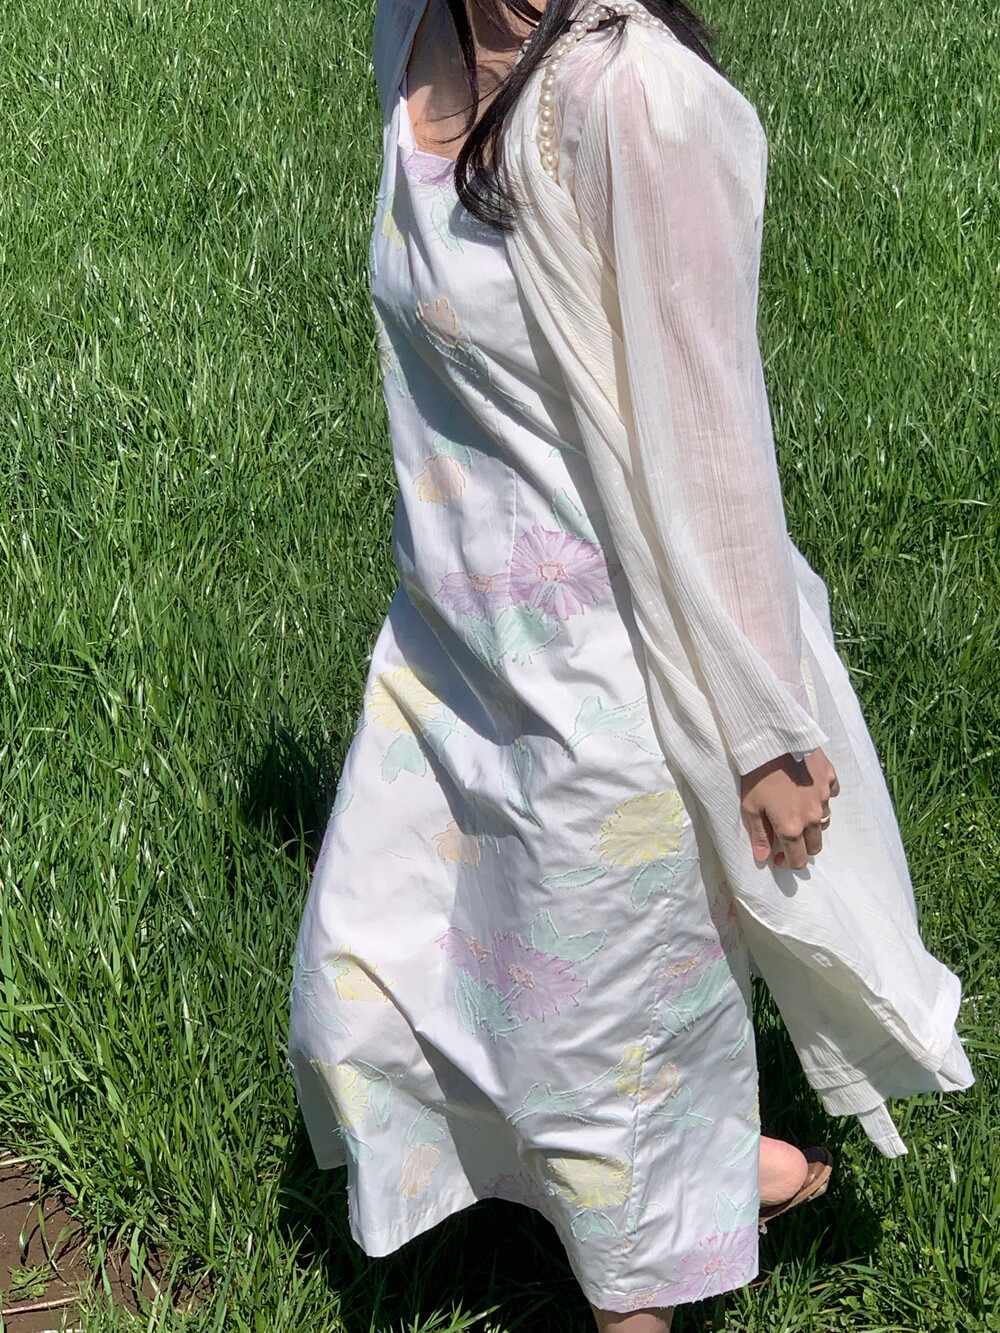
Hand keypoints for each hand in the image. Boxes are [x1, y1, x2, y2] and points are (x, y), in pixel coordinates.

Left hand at [739, 749, 840, 869]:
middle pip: (815, 845)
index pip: (798, 859)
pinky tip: (809, 789)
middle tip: (788, 837)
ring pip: (824, 820)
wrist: (772, 738)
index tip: (777, 857)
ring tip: (797, 811)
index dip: (788, 863)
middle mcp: (812, 816)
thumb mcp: (750, 806)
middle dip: (802, 847)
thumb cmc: (756, 774)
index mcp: (791, 827)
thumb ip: (759, 835)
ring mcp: (824, 796)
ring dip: (812, 823)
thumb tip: (763, 857)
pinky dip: (822, 797)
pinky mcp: (830, 777)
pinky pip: (831, 794)